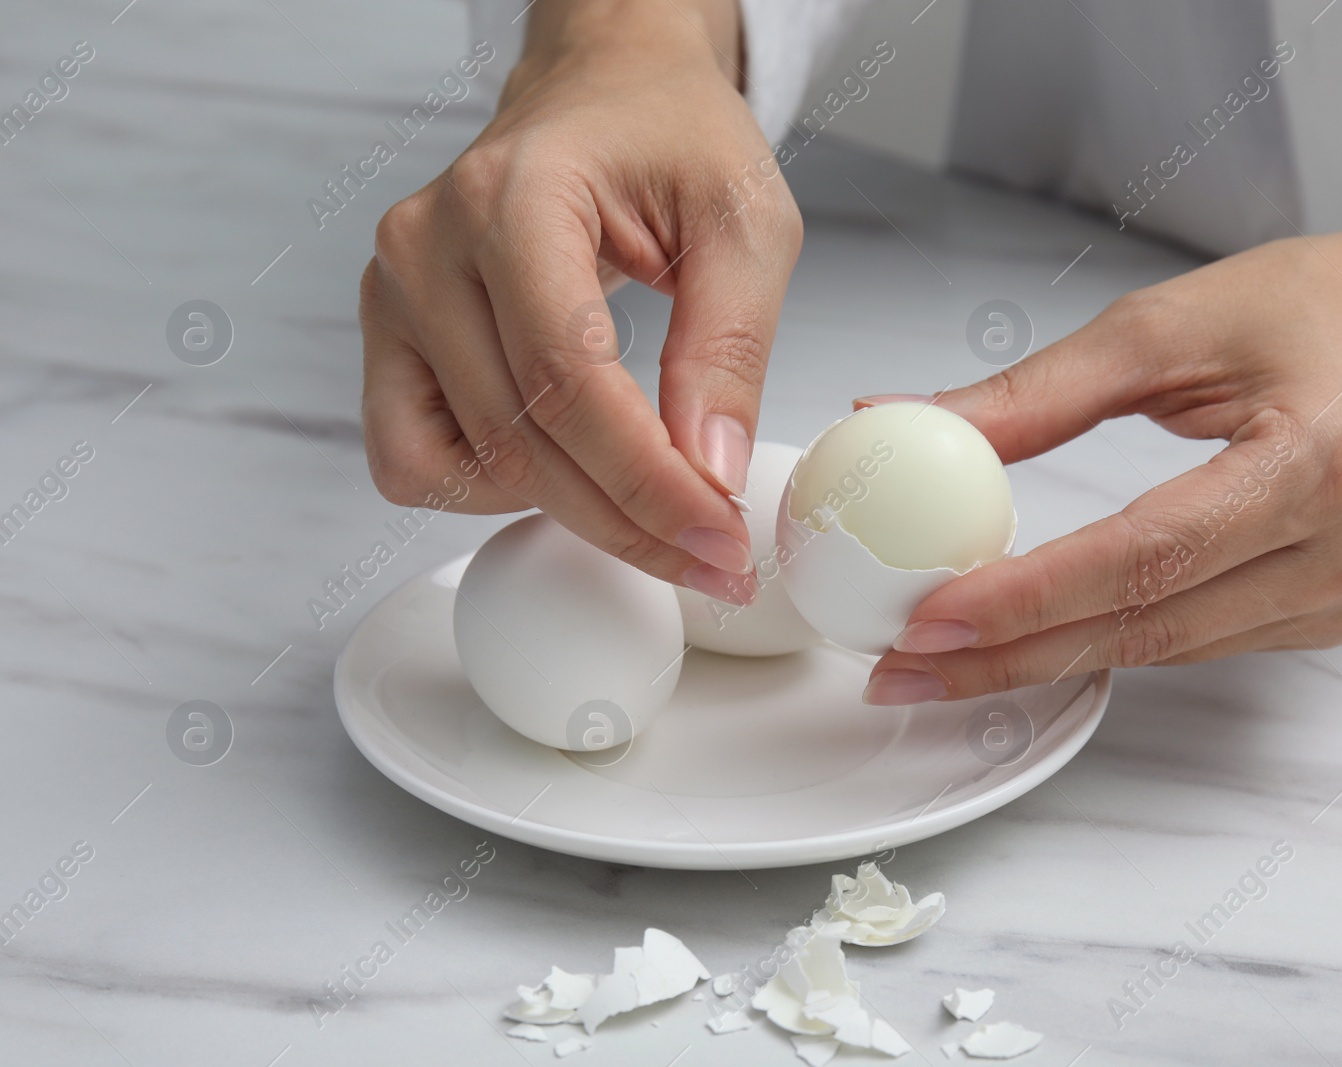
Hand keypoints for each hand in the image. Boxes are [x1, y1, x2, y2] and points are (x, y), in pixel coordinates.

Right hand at [359, 0, 800, 603]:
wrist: (605, 94)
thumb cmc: (672, 138)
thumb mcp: (746, 222)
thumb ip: (729, 346)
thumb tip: (709, 473)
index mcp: (513, 197)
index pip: (568, 380)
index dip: (648, 482)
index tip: (720, 539)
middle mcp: (428, 248)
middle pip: (521, 442)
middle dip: (629, 520)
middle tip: (714, 555)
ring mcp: (394, 295)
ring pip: (467, 468)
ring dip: (569, 510)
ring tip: (650, 499)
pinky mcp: (390, 336)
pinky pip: (412, 460)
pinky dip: (490, 489)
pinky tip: (565, 464)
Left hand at [862, 189, 1341, 703]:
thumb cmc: (1317, 308)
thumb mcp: (1165, 325)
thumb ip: (1034, 393)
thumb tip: (907, 420)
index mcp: (1316, 460)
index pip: (1147, 555)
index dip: (1030, 597)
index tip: (931, 618)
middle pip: (1147, 626)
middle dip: (1010, 655)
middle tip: (902, 667)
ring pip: (1164, 649)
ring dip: (1046, 658)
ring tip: (940, 659)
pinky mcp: (1336, 614)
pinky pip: (1195, 642)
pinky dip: (1109, 640)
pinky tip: (1034, 638)